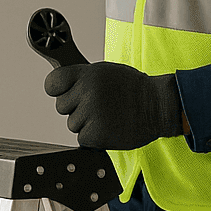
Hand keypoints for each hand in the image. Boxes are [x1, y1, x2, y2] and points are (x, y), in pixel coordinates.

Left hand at [44, 61, 183, 150]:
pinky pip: (82, 138)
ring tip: (107, 115)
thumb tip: (61, 84)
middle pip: (61, 106)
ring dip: (86, 123)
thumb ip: (82, 77)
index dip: (57, 90)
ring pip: (72, 124)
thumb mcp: (106, 72)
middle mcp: (87, 92)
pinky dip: (94, 137)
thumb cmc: (133, 89)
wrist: (158, 106)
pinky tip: (109, 127)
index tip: (65, 92)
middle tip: (97, 106)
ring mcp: (92, 113)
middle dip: (75, 108)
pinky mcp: (97, 134)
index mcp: (88, 74)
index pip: (52, 83)